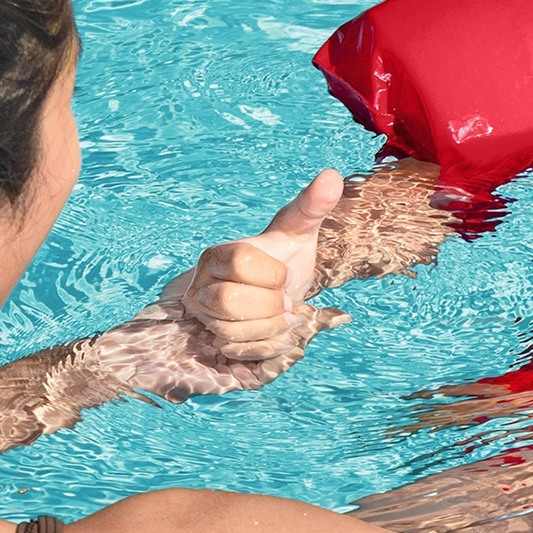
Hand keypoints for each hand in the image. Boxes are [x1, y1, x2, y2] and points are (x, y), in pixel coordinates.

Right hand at [166, 169, 350, 363]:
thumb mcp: (299, 231)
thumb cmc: (284, 259)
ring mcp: (202, 317)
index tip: (286, 275)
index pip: (239, 260)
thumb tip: (332, 176)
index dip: (271, 273)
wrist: (278, 295)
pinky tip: (277, 336)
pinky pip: (235, 355)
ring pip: (230, 333)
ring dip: (272, 330)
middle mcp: (201, 285)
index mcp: (219, 254)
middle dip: (270, 307)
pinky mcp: (209, 344)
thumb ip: (312, 204)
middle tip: (287, 304)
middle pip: (228, 301)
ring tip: (284, 319)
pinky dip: (266, 349)